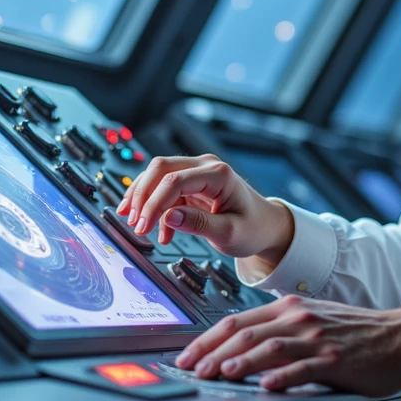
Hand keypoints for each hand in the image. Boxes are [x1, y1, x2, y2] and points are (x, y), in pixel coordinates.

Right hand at [116, 154, 293, 262]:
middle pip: (161, 169)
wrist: (266, 226)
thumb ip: (199, 224)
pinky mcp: (192, 183)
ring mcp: (198, 172)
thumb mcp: (229, 233)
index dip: (154, 203)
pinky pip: (165, 189)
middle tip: (134, 223)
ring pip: (158, 175)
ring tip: (137, 225)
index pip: (175, 181)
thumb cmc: (253, 229)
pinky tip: (159, 231)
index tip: (142, 226)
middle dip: (142, 196)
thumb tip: (169, 217)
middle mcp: (206, 166)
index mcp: (219, 174)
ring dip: (144, 199)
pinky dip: (156, 208)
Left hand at [175, 296, 400, 395]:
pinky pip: (304, 368)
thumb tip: (237, 347)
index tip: (186, 357)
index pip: (236, 321)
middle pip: (245, 332)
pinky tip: (267, 385)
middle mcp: (299, 318)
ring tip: (219, 374)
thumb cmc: (355, 334)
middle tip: (192, 371)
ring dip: (240, 361)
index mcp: (288, 308)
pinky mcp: (336, 361)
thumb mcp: (311, 320)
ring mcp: (317, 339)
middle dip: (212, 352)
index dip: (206, 339)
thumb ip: (278, 329)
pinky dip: (282, 376)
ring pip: (270, 347)